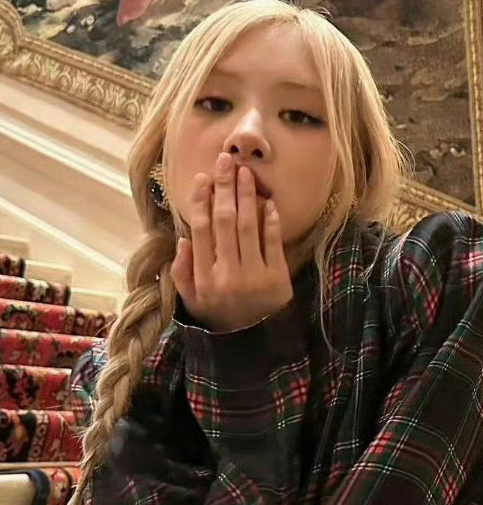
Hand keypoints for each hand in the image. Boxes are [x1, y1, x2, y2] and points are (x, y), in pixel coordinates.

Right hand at [171, 152, 292, 332]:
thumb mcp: (193, 300)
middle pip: (223, 222)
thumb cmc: (220, 315)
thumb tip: (183, 238)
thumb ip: (183, 272)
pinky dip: (270, 222)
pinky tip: (267, 202)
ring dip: (246, 196)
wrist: (254, 344)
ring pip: (247, 227)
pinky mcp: (277, 280)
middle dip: (224, 188)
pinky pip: (273, 244)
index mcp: (204, 277)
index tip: (204, 178)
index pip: (200, 231)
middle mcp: (226, 275)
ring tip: (245, 173)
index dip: (201, 201)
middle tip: (226, 161)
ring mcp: (253, 277)